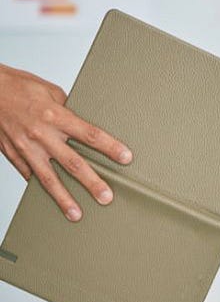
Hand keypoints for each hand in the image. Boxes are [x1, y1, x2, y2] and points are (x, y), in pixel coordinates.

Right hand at [0, 63, 132, 220]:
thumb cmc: (18, 87)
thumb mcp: (50, 91)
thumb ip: (69, 110)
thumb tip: (84, 125)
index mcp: (55, 115)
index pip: (90, 134)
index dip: (109, 147)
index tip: (126, 158)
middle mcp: (42, 134)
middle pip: (72, 162)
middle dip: (91, 182)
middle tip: (106, 197)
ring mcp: (26, 147)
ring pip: (48, 178)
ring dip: (64, 198)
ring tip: (77, 214)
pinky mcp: (12, 155)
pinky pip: (29, 175)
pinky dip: (40, 187)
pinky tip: (51, 200)